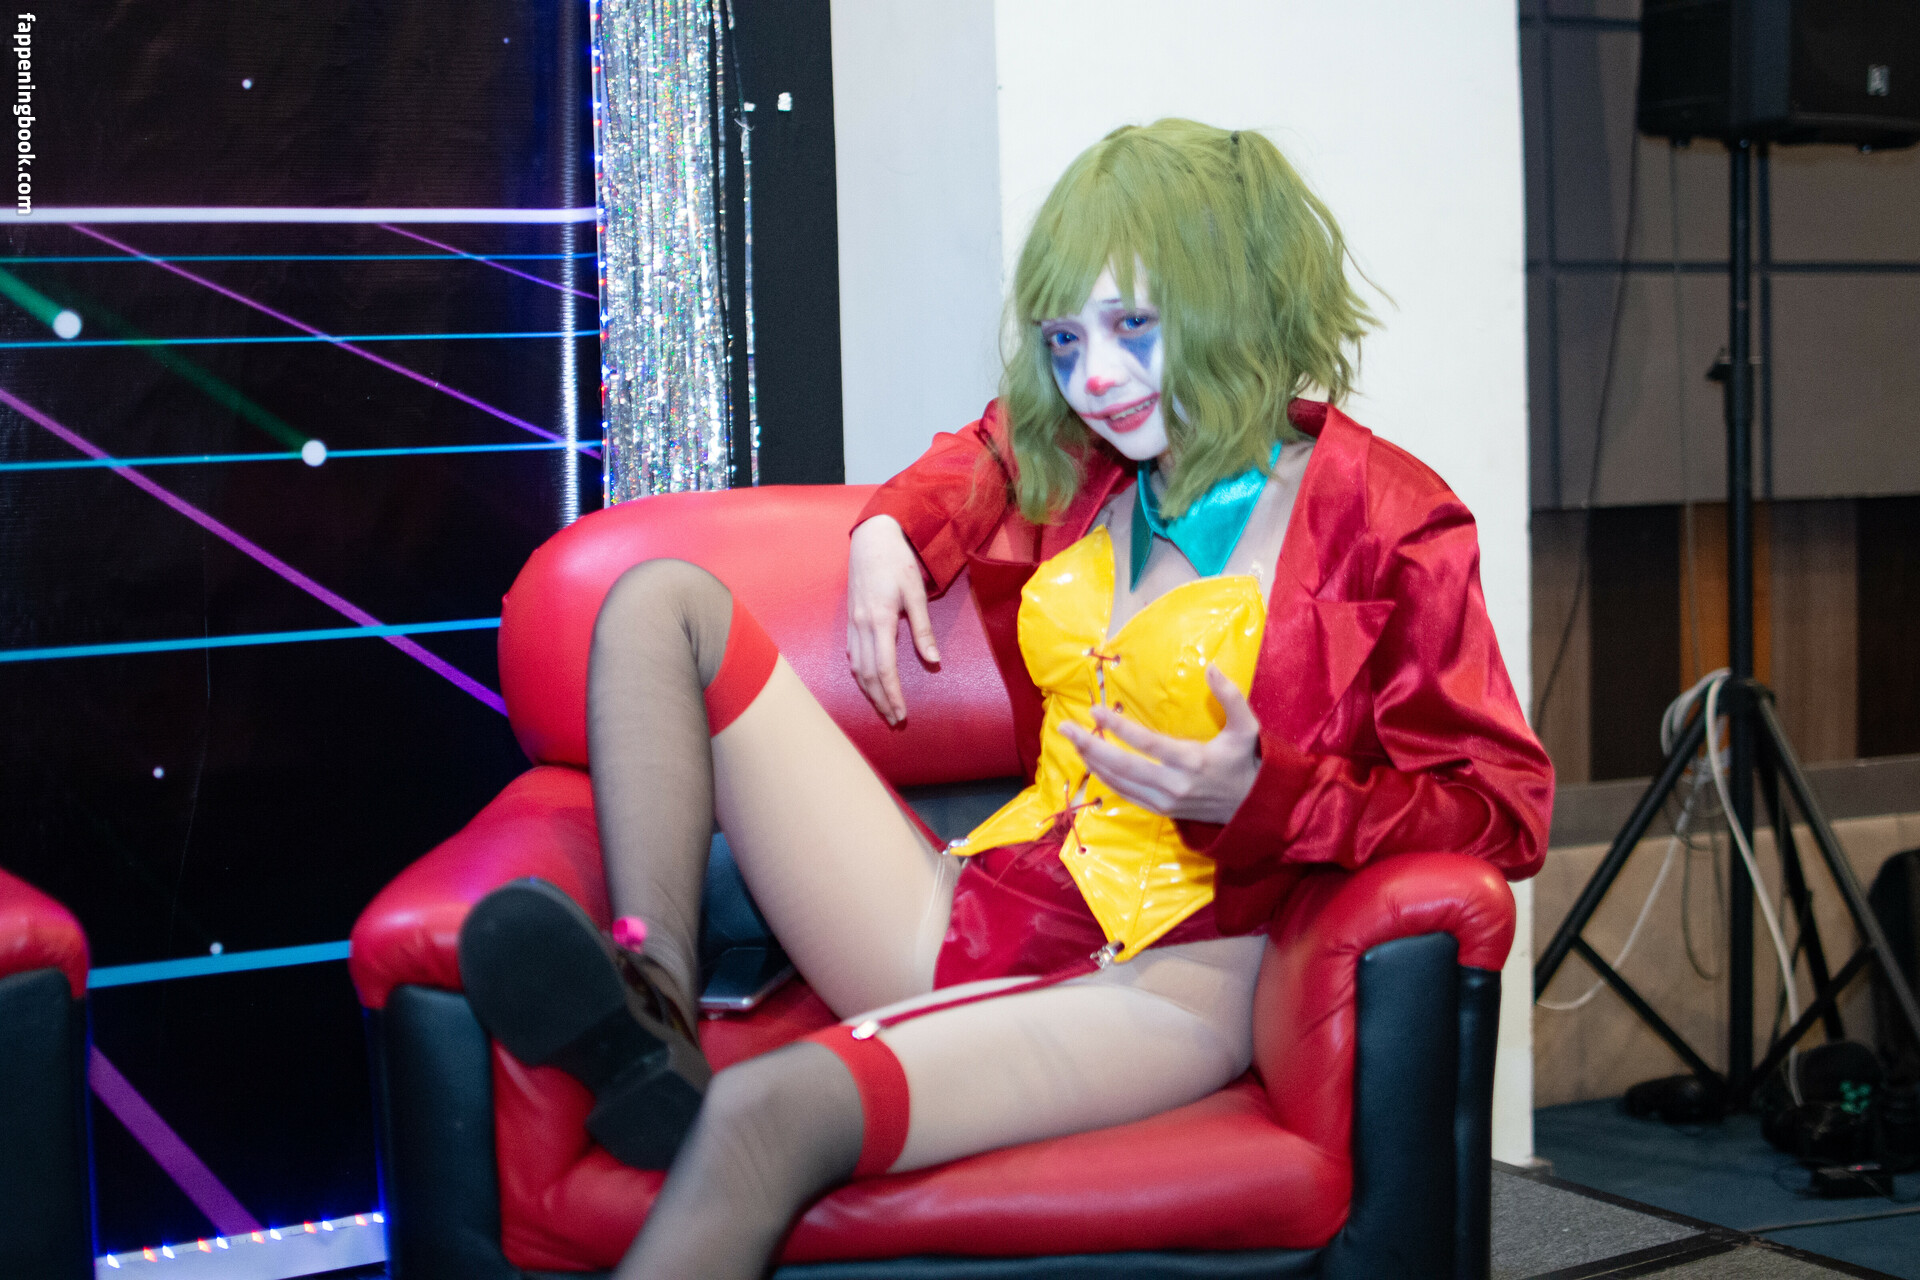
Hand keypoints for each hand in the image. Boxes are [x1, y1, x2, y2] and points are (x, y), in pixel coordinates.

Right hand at [846, 515, 939, 723]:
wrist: (872, 539)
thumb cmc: (898, 563)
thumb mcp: (917, 593)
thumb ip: (923, 630)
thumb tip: (934, 662)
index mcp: (880, 621)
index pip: (884, 669)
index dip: (893, 695)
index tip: (902, 714)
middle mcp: (861, 626)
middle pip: (868, 675)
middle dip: (880, 701)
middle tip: (894, 720)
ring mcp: (852, 624)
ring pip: (857, 668)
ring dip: (869, 692)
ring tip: (883, 708)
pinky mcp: (850, 620)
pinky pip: (852, 655)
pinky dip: (860, 674)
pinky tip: (868, 682)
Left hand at [1057, 666, 1261, 823]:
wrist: (1253, 808)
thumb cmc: (1246, 762)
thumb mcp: (1246, 728)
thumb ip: (1230, 696)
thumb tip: (1211, 666)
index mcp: (1192, 760)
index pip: (1146, 743)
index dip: (1118, 727)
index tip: (1095, 710)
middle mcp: (1174, 784)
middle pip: (1121, 766)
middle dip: (1089, 746)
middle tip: (1065, 728)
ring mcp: (1165, 800)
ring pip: (1118, 782)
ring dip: (1091, 761)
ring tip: (1072, 740)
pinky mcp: (1160, 810)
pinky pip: (1125, 794)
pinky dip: (1105, 778)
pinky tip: (1091, 762)